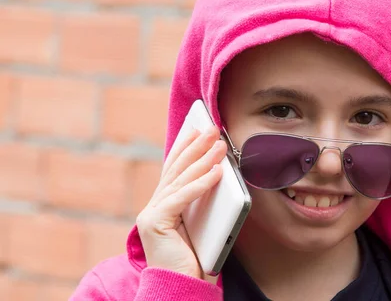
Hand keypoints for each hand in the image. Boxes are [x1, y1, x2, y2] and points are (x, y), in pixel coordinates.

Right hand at [136, 126, 225, 279]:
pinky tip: (216, 172)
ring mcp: (151, 214)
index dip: (186, 147)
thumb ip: (201, 200)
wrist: (182, 287)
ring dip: (202, 159)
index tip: (198, 128)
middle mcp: (152, 207)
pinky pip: (182, 198)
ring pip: (180, 180)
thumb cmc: (194, 258)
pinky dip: (201, 183)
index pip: (174, 169)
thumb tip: (217, 172)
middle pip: (176, 169)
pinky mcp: (156, 224)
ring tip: (219, 144)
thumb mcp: (199, 222)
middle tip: (211, 127)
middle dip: (195, 146)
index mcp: (161, 205)